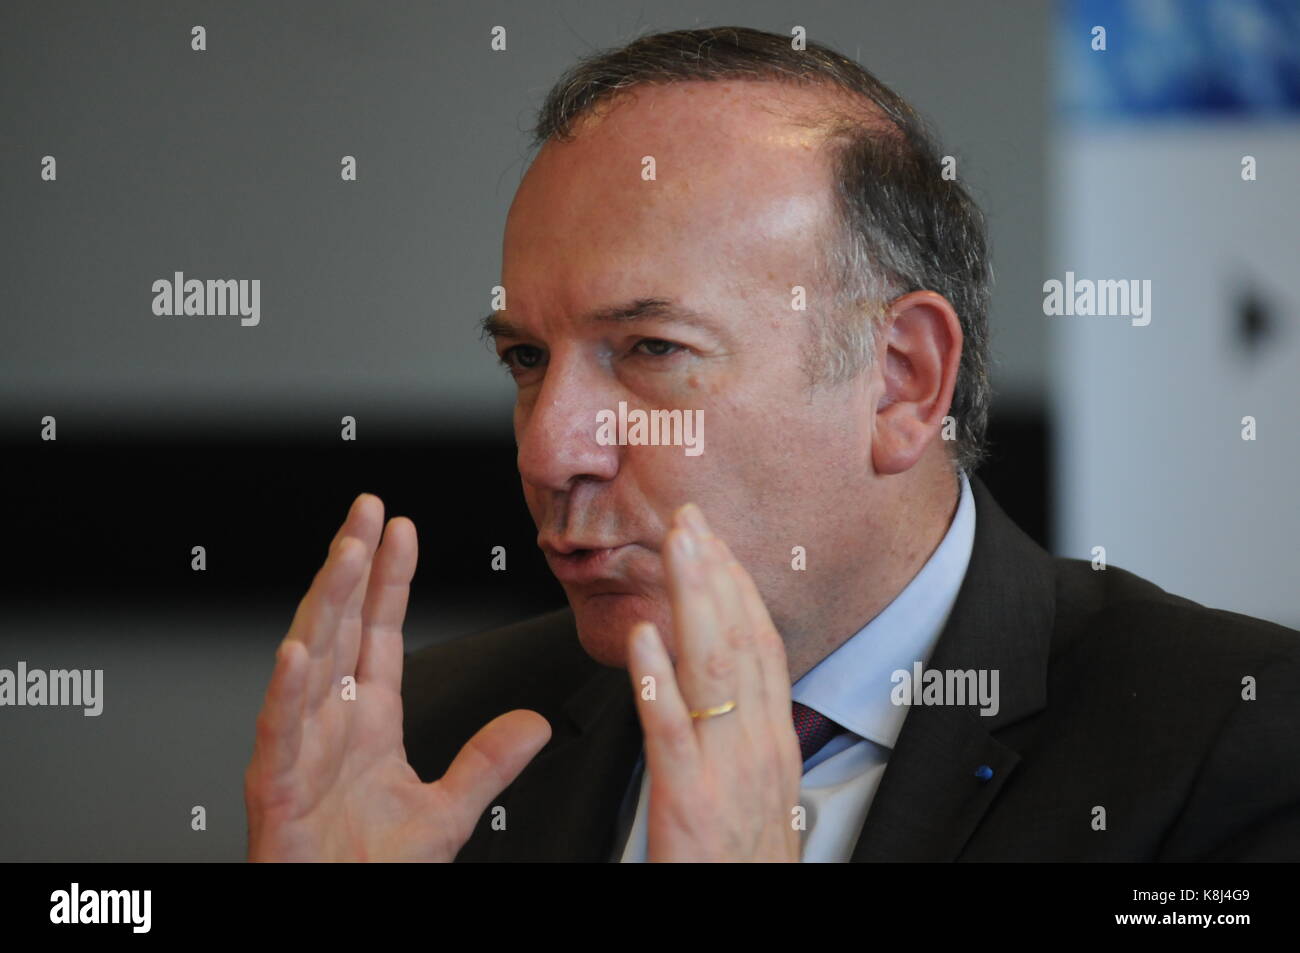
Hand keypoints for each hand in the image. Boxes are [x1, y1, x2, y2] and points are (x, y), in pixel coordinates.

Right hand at [244, 493, 550, 860]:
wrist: (334, 917)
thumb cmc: (369, 872)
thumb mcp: (446, 812)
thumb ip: (487, 764)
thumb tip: (534, 724)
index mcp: (367, 723)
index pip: (378, 633)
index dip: (389, 579)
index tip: (400, 529)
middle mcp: (329, 725)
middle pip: (341, 628)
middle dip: (355, 567)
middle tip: (368, 510)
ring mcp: (299, 752)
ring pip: (309, 664)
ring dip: (328, 606)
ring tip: (347, 554)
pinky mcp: (276, 790)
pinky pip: (280, 734)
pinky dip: (286, 693)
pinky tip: (299, 650)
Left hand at [627, 504, 802, 861]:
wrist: (742, 918)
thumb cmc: (741, 866)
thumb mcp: (755, 792)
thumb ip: (740, 738)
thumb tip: (712, 690)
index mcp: (772, 742)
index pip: (761, 646)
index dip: (738, 588)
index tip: (716, 542)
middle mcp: (758, 748)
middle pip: (741, 641)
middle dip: (716, 573)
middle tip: (691, 518)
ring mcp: (727, 772)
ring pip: (714, 669)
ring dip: (694, 599)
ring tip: (677, 547)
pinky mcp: (690, 804)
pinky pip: (671, 732)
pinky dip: (658, 680)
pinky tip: (642, 638)